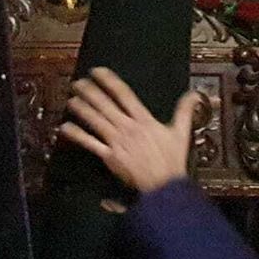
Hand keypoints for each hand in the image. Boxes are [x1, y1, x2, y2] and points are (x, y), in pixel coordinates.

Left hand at [58, 66, 199, 193]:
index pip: (124, 94)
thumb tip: (194, 94)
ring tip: (70, 98)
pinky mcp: (110, 157)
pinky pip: (90, 144)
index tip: (97, 71)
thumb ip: (184, 111)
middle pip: (105, 104)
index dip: (109, 81)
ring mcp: (118, 142)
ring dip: (81, 108)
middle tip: (77, 82)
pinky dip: (77, 135)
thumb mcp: (181, 133)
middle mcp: (128, 127)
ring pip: (96, 120)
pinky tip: (64, 128)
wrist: (165, 187)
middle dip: (89, 91)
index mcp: (144, 120)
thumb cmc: (172, 161)